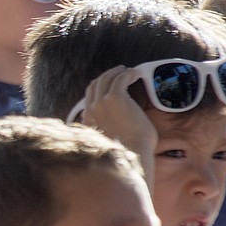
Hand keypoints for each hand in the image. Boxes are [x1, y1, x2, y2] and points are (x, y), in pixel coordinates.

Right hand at [81, 65, 157, 190]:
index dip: (100, 85)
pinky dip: (128, 73)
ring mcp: (101, 102)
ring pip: (107, 78)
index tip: (111, 83)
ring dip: (118, 72)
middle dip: (108, 75)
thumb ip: (100, 129)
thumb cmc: (125, 151)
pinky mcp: (115, 98)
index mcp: (89, 119)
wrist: (131, 154)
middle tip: (120, 72)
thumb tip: (93, 120)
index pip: (89, 94)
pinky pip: (120, 78)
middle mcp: (91, 109)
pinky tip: (136, 74)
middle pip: (96, 83)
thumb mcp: (107, 140)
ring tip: (129, 72)